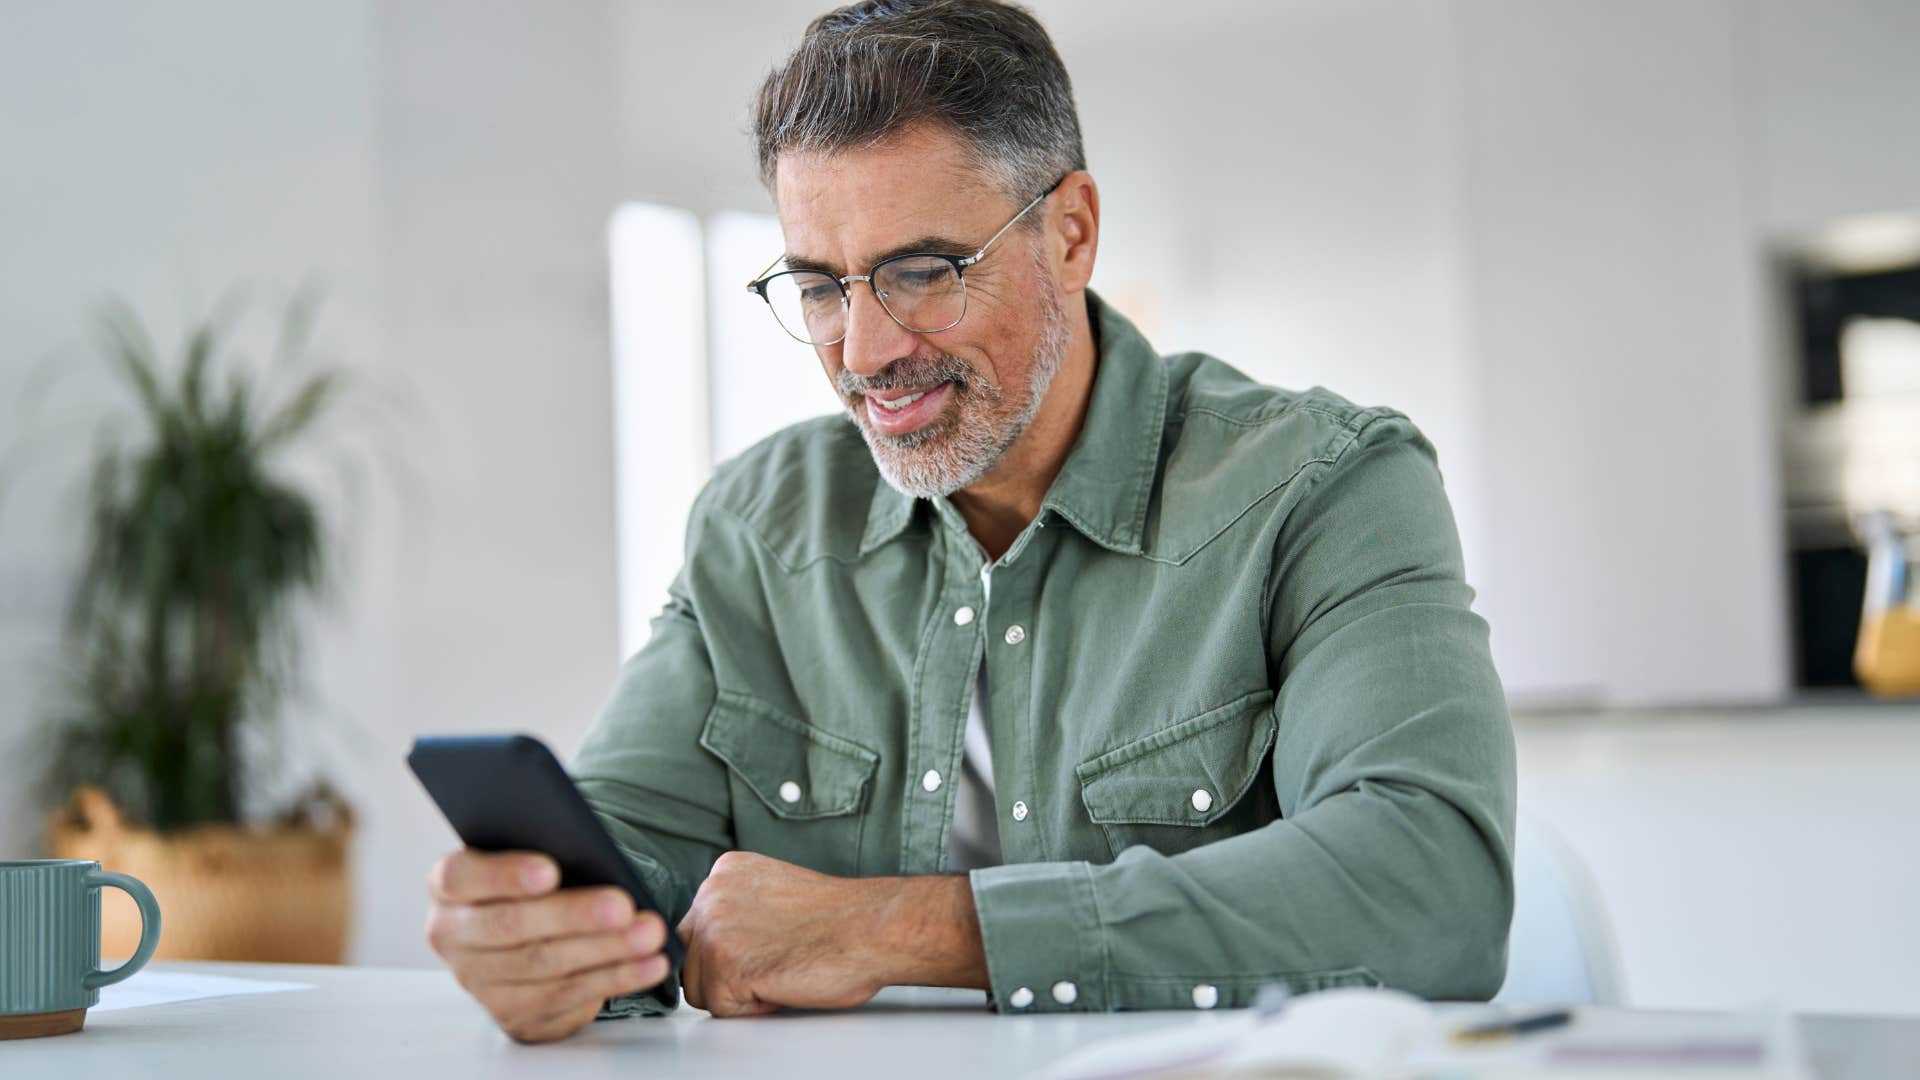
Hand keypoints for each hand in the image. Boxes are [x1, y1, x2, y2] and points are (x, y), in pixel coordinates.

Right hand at [425, 849, 670, 1042]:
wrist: (533, 932)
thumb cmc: (537, 881)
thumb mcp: (531, 856)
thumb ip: (546, 848)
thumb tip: (590, 851)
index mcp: (450, 886)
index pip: (460, 877)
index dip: (504, 875)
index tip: (551, 870)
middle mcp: (454, 937)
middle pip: (509, 928)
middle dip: (572, 916)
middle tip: (622, 905)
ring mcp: (481, 982)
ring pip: (543, 966)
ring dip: (605, 950)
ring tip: (650, 933)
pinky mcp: (515, 1015)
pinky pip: (568, 998)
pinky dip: (616, 978)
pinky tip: (650, 962)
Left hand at [677, 851, 986, 1016]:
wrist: (872, 928)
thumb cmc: (840, 919)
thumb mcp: (774, 893)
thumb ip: (739, 907)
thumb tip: (721, 940)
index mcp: (725, 871)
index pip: (699, 928)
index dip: (735, 950)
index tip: (769, 944)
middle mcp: (711, 892)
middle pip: (691, 957)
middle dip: (728, 971)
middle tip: (776, 960)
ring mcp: (714, 927)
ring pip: (699, 987)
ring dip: (739, 992)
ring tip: (780, 969)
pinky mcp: (724, 964)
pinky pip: (721, 1009)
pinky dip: (753, 1007)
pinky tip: (783, 980)